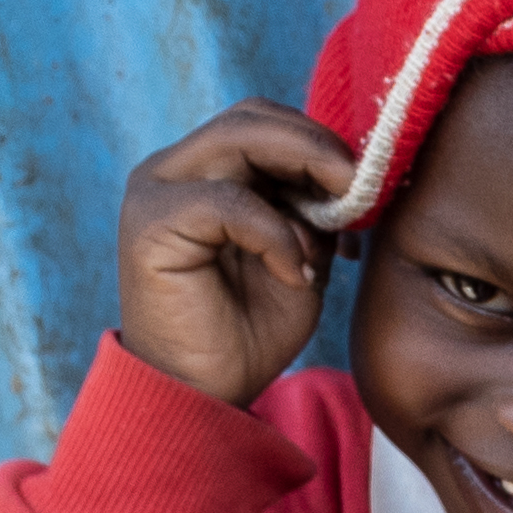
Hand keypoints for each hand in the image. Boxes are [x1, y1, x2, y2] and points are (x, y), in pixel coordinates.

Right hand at [111, 103, 364, 408]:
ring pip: (237, 140)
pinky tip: (294, 273)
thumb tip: (350, 178)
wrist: (204, 395)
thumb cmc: (248, 332)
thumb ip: (313, 212)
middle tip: (358, 184)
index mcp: (203, 172)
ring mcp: (155, 192)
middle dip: (315, 145)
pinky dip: (274, 233)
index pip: (262, 124)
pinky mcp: (149, 224)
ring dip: (300, 174)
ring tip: (334, 224)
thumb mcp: (299, 258)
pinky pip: (227, 201)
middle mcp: (172, 170)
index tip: (362, 182)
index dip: (317, 141)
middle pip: (250, 117)